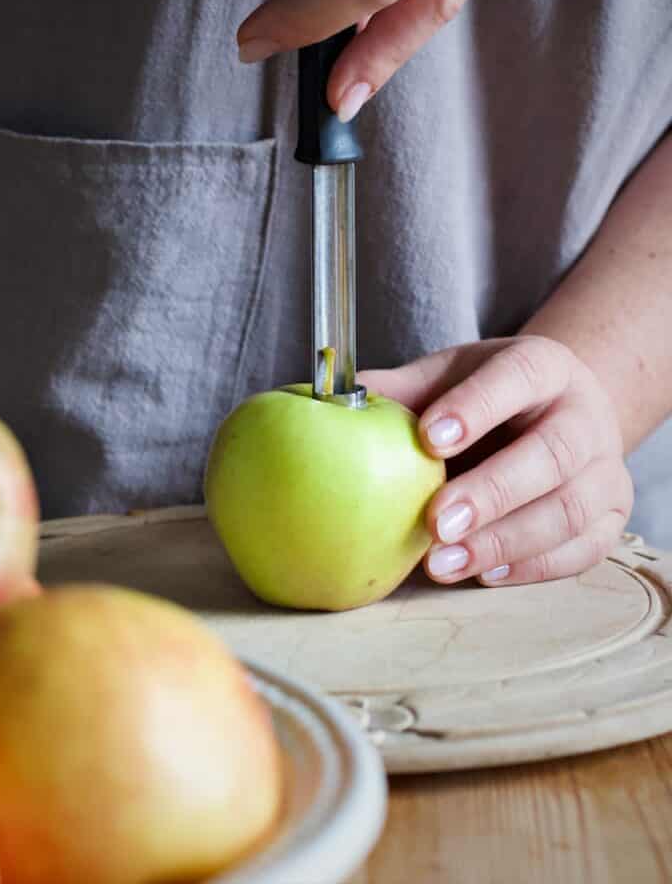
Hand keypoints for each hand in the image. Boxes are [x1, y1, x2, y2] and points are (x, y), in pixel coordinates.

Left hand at [360, 337, 633, 586]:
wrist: (557, 411)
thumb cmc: (487, 394)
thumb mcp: (448, 375)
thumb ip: (400, 390)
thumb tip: (328, 402)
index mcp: (542, 366)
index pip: (517, 377)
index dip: (476, 407)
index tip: (427, 440)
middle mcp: (584, 414)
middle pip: (551, 453)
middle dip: (492, 492)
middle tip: (434, 522)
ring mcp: (604, 468)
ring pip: (569, 510)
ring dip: (504, 542)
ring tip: (442, 563)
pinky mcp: (611, 515)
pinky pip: (582, 549)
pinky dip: (532, 567)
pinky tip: (483, 574)